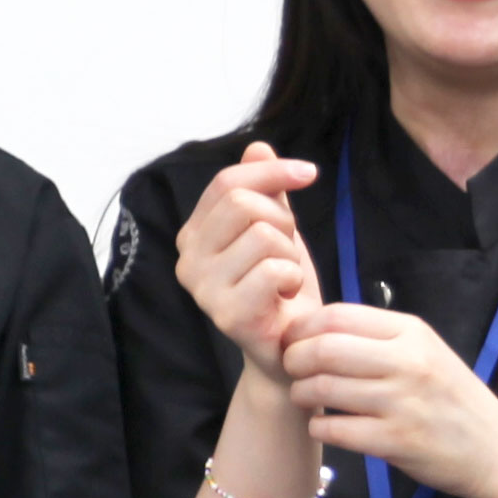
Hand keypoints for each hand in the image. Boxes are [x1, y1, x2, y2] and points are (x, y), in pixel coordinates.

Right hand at [175, 143, 323, 384]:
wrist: (291, 350)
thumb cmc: (283, 290)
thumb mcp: (277, 232)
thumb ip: (265, 191)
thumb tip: (258, 147)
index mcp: (194, 235)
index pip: (227, 182)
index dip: (271, 171)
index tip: (309, 173)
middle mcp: (187, 259)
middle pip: (243, 204)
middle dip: (283, 220)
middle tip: (289, 250)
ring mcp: (203, 289)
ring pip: (263, 235)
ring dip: (291, 254)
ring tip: (287, 277)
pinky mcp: (227, 314)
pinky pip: (274, 269)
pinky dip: (293, 277)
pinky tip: (287, 294)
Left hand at [282, 308, 497, 497]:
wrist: (497, 452)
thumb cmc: (451, 398)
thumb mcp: (426, 352)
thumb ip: (377, 338)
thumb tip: (312, 330)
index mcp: (412, 333)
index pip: (337, 316)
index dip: (302, 328)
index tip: (293, 341)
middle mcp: (408, 363)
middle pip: (323, 349)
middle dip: (294, 359)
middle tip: (291, 370)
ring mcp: (403, 403)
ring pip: (324, 388)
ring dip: (301, 393)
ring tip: (304, 397)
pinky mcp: (397, 441)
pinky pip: (335, 429)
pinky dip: (318, 427)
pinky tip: (323, 426)